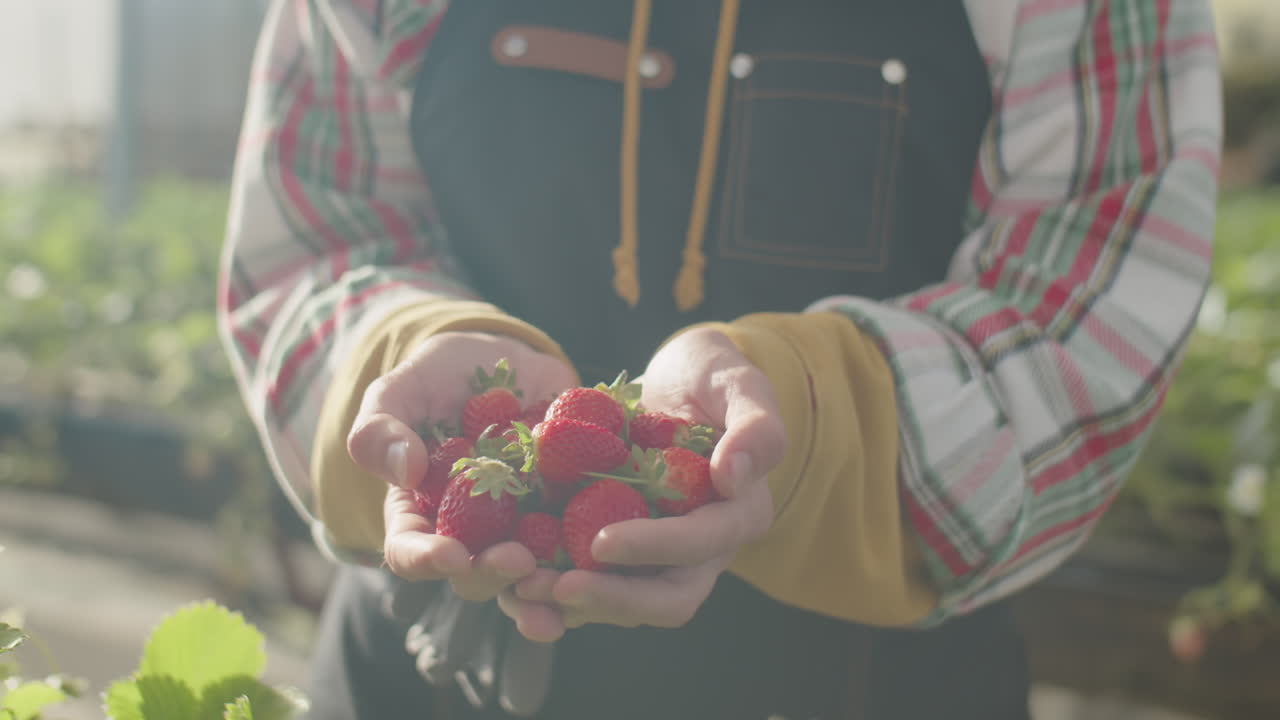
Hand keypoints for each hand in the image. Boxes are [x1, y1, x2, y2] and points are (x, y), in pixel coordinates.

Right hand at [347, 331, 576, 601]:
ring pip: (531, 577)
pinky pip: (584, 544)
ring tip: (567, 593)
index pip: (410, 550)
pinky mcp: (568, 514)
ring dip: (547, 594)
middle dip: (494, 576)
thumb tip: (405, 472)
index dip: (425, 560)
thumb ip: (381, 428)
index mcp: (421, 513)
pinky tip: (616, 557)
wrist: (507, 361)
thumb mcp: (402, 389)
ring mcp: (522, 528)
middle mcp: (471, 534)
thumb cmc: (441, 376)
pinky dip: (598, 558)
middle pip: (475, 574)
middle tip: (517, 561)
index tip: (448, 555)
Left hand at [497, 327, 785, 636]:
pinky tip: (507, 579)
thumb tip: (734, 477)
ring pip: (620, 603)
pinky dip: (548, 588)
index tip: (601, 542)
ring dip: (570, 605)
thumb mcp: (740, 383)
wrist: (676, 382)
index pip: (699, 546)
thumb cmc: (712, 377)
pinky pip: (585, 581)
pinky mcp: (615, 550)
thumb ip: (756, 425)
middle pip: (664, 599)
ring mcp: (655, 557)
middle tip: (555, 588)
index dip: (654, 548)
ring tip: (520, 589)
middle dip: (610, 600)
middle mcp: (700, 551)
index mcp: (737, 516)